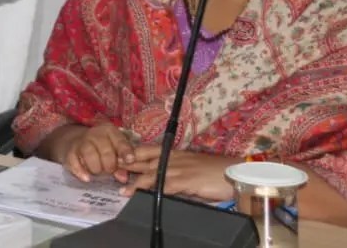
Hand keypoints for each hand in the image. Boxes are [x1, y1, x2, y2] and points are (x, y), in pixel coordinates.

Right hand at [49, 121, 136, 182]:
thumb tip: (123, 178)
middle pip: (105, 150)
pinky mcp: (70, 151)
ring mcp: (81, 141)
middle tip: (110, 171)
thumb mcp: (114, 151)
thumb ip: (121, 164)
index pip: (119, 141)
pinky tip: (87, 178)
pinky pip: (74, 162)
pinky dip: (81, 171)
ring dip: (96, 168)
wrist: (77, 141)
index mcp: (110, 131)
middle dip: (109, 165)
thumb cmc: (102, 148)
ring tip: (98, 173)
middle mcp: (95, 134)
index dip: (125, 151)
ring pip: (90, 154)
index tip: (129, 161)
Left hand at [118, 146, 234, 202]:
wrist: (234, 172)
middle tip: (111, 170)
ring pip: (151, 174)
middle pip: (143, 159)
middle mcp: (173, 158)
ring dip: (135, 182)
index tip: (117, 158)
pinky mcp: (185, 180)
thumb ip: (177, 174)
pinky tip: (143, 195)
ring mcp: (178, 168)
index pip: (147, 150)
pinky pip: (164, 185)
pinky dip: (152, 191)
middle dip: (126, 164)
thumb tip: (165, 184)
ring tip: (123, 190)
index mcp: (174, 153)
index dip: (131, 154)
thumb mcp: (192, 169)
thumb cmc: (215, 172)